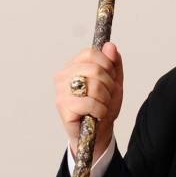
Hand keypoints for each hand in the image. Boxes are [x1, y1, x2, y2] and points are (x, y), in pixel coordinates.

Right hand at [54, 42, 122, 159]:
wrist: (98, 130)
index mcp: (74, 65)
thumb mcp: (114, 81)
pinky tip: (97, 114)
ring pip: (94, 86)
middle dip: (109, 85)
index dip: (107, 64)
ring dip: (105, 99)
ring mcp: (61, 91)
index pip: (91, 53)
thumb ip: (113, 62)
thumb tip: (110, 46)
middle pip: (95, 69)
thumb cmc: (103, 104)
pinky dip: (100, 110)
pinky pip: (89, 103)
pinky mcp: (63, 107)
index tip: (110, 77)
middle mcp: (63, 75)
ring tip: (101, 105)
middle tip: (107, 95)